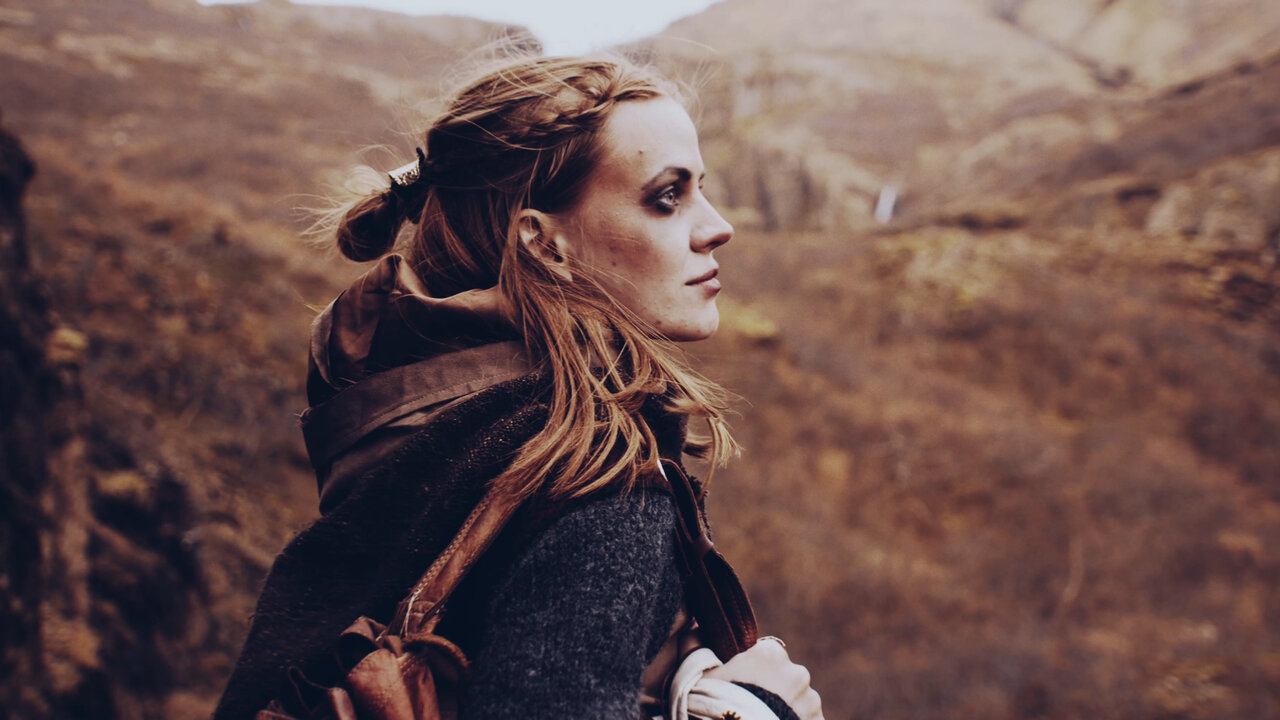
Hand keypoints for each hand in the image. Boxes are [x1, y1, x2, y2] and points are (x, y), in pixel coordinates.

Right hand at [703, 637, 823, 719]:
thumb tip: (692, 630)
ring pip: (798, 702)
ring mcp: (811, 701)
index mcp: (771, 653)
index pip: (766, 654)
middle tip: (751, 708)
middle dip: (773, 691)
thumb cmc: (717, 706)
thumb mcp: (698, 676)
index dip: (753, 670)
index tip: (742, 687)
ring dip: (786, 710)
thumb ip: (694, 648)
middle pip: (784, 678)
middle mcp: (797, 672)